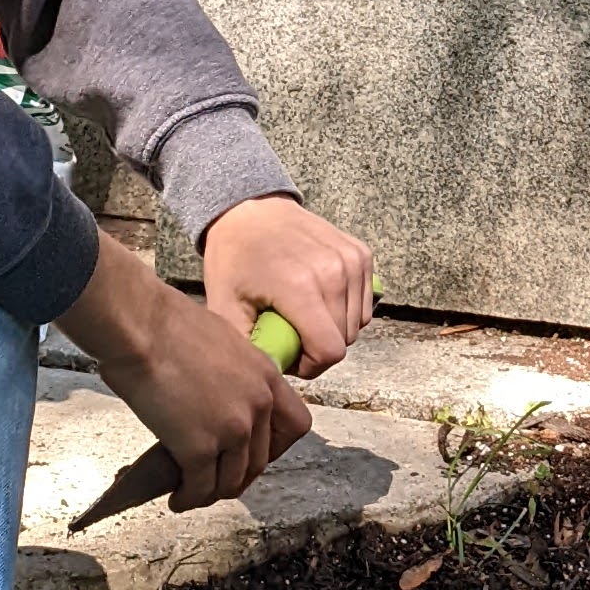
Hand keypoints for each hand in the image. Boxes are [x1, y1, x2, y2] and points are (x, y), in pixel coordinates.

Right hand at [60, 236, 313, 508]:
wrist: (140, 326)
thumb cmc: (165, 323)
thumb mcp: (220, 340)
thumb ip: (230, 372)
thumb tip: (214, 392)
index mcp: (265, 375)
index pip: (295, 425)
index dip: (276, 446)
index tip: (254, 453)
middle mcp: (257, 405)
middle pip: (262, 460)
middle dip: (239, 475)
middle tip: (219, 479)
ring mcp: (232, 429)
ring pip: (233, 479)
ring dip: (213, 492)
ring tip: (194, 492)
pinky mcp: (200, 448)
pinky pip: (201, 487)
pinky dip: (190, 497)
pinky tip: (177, 496)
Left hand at [198, 195, 376, 378]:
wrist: (251, 209)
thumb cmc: (235, 257)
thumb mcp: (225, 306)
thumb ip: (248, 348)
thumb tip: (267, 379)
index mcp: (300, 287)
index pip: (330, 351)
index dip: (311, 366)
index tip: (290, 355)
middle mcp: (334, 271)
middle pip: (344, 340)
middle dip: (318, 347)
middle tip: (291, 332)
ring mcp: (351, 260)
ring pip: (357, 324)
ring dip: (333, 328)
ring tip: (303, 314)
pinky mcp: (361, 253)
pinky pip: (364, 302)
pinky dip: (345, 308)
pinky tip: (318, 297)